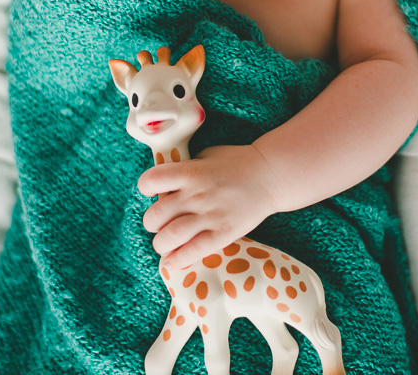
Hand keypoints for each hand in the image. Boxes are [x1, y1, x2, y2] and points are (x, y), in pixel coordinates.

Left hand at [138, 145, 281, 269]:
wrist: (271, 175)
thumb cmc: (237, 162)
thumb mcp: (207, 156)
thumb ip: (185, 169)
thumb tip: (165, 186)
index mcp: (191, 172)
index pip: (151, 180)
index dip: (146, 187)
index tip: (152, 191)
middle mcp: (197, 194)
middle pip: (156, 215)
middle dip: (152, 223)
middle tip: (159, 224)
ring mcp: (210, 215)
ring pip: (170, 237)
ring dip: (161, 244)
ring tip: (164, 243)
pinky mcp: (224, 233)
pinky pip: (194, 251)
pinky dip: (178, 259)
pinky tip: (173, 261)